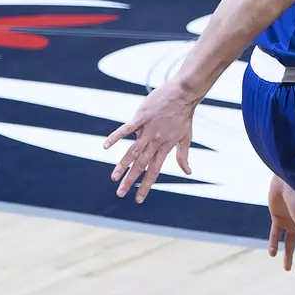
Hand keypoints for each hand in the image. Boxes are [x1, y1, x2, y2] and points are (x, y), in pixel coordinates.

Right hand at [103, 82, 197, 202]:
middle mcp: (156, 142)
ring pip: (133, 151)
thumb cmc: (184, 116)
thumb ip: (183, 156)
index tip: (138, 199)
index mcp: (165, 148)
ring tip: (114, 178)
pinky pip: (126, 129)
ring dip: (122, 165)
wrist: (184, 95)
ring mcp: (148, 130)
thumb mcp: (186, 138)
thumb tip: (188, 172)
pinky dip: (116, 137)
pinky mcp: (141, 117)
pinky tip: (105, 146)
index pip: (154, 171)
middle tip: (120, 194)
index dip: (146, 186)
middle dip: (131, 181)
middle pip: (141, 165)